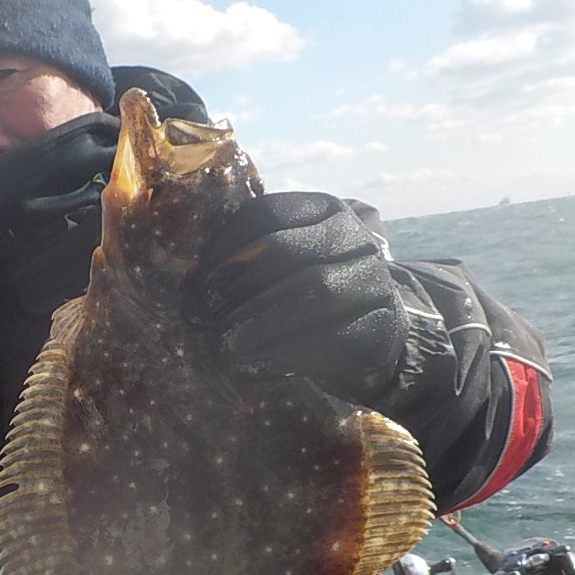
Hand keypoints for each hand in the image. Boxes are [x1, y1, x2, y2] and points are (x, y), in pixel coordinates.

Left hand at [194, 192, 405, 405]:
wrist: (374, 336)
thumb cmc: (310, 298)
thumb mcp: (285, 266)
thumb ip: (249, 261)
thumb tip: (191, 285)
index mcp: (323, 210)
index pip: (265, 214)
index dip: (223, 245)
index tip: (197, 278)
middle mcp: (354, 236)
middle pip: (285, 250)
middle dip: (235, 283)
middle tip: (202, 314)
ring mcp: (374, 278)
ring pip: (314, 290)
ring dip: (261, 321)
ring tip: (227, 345)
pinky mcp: (383, 324)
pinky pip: (335, 335)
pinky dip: (290, 351)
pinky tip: (259, 364)